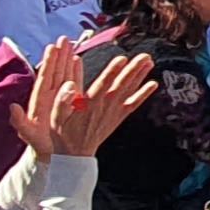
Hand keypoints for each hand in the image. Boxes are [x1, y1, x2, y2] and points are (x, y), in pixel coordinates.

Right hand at [13, 38, 156, 160]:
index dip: (112, 71)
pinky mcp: (119, 117)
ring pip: (129, 91)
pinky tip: (153, 84)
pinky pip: (134, 104)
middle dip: (132, 70)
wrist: (75, 153)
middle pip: (120, 85)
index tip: (121, 59)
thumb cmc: (64, 132)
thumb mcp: (56, 117)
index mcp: (89, 104)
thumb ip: (61, 101)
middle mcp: (104, 106)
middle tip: (144, 56)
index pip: (102, 85)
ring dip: (140, 76)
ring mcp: (114, 112)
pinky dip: (144, 94)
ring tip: (149, 62)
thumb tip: (68, 85)